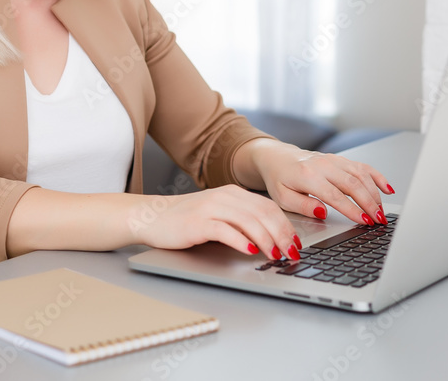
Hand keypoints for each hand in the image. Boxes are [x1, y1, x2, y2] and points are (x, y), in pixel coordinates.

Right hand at [130, 185, 300, 260]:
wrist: (150, 216)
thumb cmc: (184, 221)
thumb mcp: (217, 215)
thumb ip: (240, 222)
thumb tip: (270, 239)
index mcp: (233, 193)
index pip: (269, 207)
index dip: (286, 225)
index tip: (297, 243)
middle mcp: (224, 196)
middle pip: (263, 213)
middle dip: (282, 234)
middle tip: (292, 253)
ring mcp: (211, 208)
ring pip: (249, 221)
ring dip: (267, 240)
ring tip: (276, 255)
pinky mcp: (198, 222)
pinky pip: (225, 230)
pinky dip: (241, 241)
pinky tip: (251, 251)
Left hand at [238, 139, 393, 225]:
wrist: (277, 158)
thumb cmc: (280, 179)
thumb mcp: (283, 198)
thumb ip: (303, 206)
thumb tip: (323, 212)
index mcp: (308, 176)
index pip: (335, 196)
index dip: (353, 210)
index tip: (365, 221)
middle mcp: (323, 165)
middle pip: (353, 184)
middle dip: (369, 203)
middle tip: (378, 220)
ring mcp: (333, 160)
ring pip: (361, 175)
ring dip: (374, 194)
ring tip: (381, 212)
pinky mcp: (340, 159)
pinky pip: (362, 166)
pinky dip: (377, 176)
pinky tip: (387, 189)